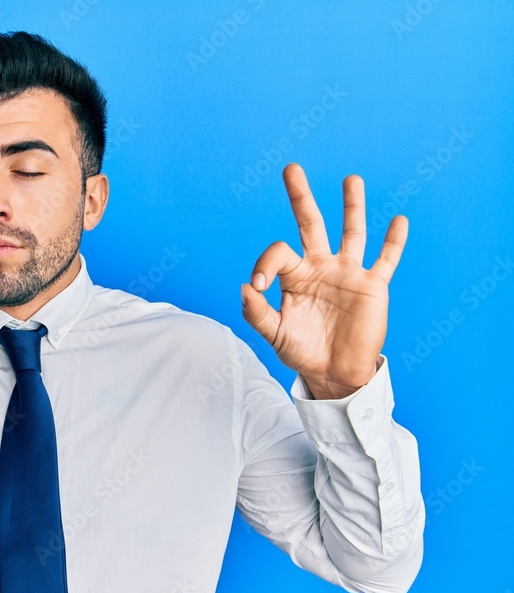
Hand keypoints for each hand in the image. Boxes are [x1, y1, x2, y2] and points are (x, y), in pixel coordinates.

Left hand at [241, 163, 407, 399]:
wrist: (334, 373)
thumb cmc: (302, 352)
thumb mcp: (274, 334)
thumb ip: (257, 312)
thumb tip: (243, 287)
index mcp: (294, 275)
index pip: (278, 252)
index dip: (264, 264)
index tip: (258, 285)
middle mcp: (320, 267)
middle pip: (311, 224)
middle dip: (301, 197)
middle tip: (291, 168)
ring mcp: (348, 273)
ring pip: (352, 232)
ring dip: (352, 206)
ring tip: (351, 179)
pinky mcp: (372, 286)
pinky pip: (386, 260)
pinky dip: (394, 242)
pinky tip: (399, 221)